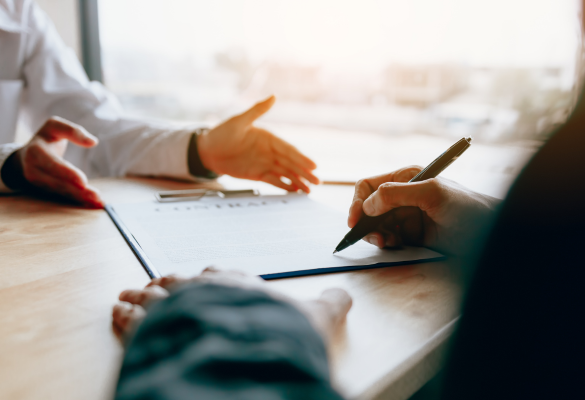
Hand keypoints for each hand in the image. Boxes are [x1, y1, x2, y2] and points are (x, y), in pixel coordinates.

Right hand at [15, 116, 102, 207]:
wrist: (23, 157)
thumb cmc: (45, 139)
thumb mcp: (54, 126)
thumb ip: (73, 131)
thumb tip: (93, 142)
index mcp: (35, 152)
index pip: (53, 164)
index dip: (68, 174)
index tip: (84, 181)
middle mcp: (34, 170)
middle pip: (58, 183)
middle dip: (78, 191)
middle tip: (97, 196)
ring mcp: (38, 183)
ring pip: (62, 192)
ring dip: (81, 198)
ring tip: (99, 202)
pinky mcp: (45, 191)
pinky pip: (63, 197)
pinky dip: (78, 201)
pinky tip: (93, 203)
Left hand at [113, 267, 351, 344]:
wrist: (256, 348)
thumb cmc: (285, 330)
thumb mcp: (317, 316)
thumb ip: (330, 304)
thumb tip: (345, 295)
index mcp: (240, 284)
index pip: (219, 275)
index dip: (207, 278)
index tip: (199, 278)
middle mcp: (207, 291)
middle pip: (181, 283)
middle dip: (166, 284)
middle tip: (150, 284)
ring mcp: (181, 309)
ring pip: (153, 298)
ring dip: (139, 298)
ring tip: (124, 296)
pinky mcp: (159, 331)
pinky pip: (136, 320)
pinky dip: (126, 317)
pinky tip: (117, 315)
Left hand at [198, 96, 319, 192]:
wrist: (207, 150)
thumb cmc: (221, 133)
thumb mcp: (239, 121)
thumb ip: (257, 110)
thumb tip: (273, 96)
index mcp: (268, 138)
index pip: (288, 149)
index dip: (301, 158)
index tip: (312, 166)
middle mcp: (270, 151)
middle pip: (291, 163)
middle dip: (304, 173)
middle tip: (317, 181)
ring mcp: (265, 163)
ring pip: (286, 173)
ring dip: (298, 181)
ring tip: (309, 190)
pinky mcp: (258, 174)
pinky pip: (275, 181)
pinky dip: (285, 186)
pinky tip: (295, 191)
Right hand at [348, 166, 499, 255]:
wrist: (490, 233)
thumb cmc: (468, 208)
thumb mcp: (432, 194)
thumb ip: (397, 194)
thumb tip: (368, 204)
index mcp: (406, 178)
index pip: (368, 185)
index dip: (357, 201)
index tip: (355, 221)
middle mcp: (402, 195)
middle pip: (367, 206)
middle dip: (365, 222)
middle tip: (373, 237)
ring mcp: (405, 215)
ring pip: (375, 224)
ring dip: (375, 234)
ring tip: (386, 242)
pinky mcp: (411, 233)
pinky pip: (387, 237)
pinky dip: (385, 242)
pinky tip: (395, 245)